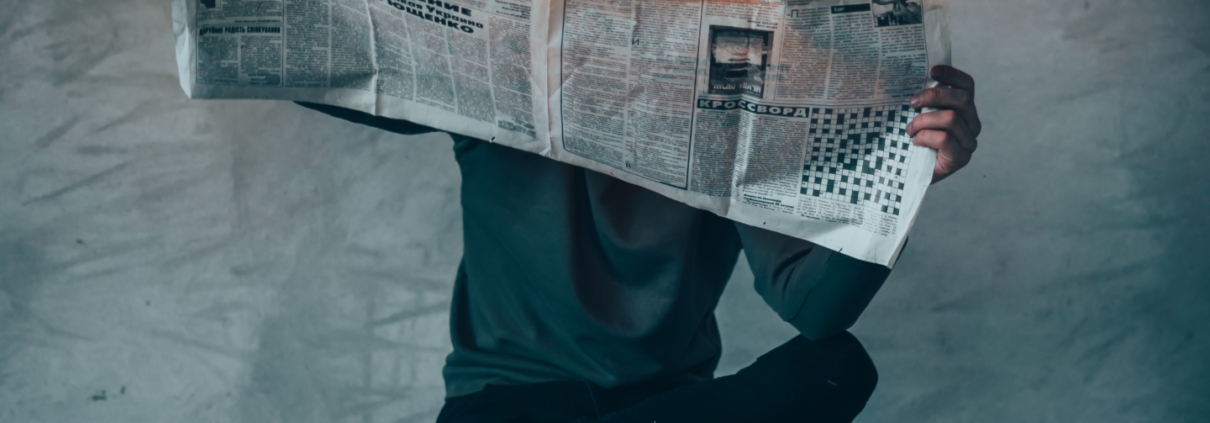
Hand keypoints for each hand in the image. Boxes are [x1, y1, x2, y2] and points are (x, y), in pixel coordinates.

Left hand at [907, 65, 981, 183]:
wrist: (910, 173)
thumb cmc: (914, 140)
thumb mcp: (918, 115)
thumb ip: (923, 100)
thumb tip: (911, 77)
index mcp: (965, 109)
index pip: (967, 85)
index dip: (952, 75)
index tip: (933, 70)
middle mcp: (972, 124)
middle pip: (961, 99)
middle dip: (933, 96)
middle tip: (911, 102)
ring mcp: (969, 142)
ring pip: (951, 118)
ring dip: (924, 121)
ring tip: (910, 130)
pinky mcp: (961, 158)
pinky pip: (945, 139)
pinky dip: (925, 138)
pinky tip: (916, 142)